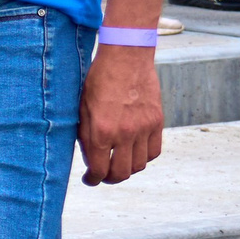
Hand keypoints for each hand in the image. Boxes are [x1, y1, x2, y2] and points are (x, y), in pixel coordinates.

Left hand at [77, 45, 162, 185]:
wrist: (125, 58)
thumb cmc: (98, 81)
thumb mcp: (82, 108)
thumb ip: (86, 135)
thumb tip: (90, 159)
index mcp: (101, 130)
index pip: (99, 169)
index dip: (92, 179)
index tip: (89, 180)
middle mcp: (124, 133)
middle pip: (121, 173)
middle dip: (109, 179)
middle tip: (103, 176)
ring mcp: (144, 129)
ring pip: (139, 165)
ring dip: (128, 169)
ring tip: (118, 164)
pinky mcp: (157, 122)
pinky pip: (154, 151)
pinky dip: (144, 157)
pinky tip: (134, 153)